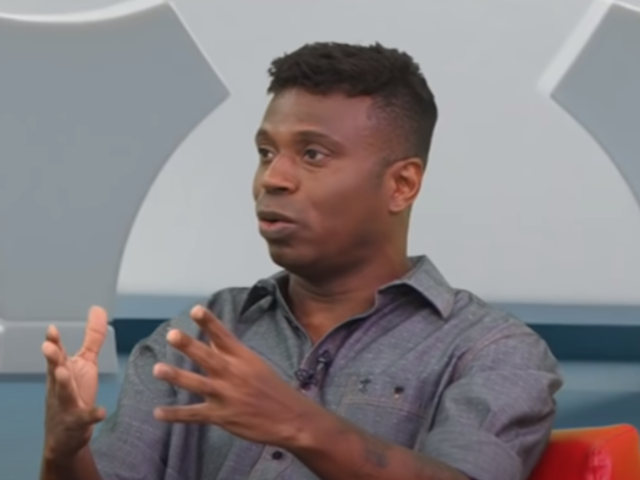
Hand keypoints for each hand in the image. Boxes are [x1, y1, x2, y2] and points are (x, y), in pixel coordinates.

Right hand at [41, 307, 108, 459]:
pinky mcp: (79, 422)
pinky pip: (86, 418)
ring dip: (63, 382)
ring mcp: (68, 405)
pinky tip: (101, 412)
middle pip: (55, 370)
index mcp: (62, 370)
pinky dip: (93, 415)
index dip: (54, 342)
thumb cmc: (75, 392)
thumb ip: (92, 338)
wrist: (66, 435)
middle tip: (48, 347)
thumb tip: (98, 309)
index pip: (56, 354)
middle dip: (52, 359)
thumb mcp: (85, 363)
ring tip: (64, 371)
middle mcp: (61, 386)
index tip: (52, 329)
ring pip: (64, 393)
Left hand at [153, 306, 318, 446]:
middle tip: (172, 335)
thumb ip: (230, 353)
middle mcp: (233, 374)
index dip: (209, 322)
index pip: (223, 336)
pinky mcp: (222, 416)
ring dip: (176, 376)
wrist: (290, 418)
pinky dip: (175, 415)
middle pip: (208, 357)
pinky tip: (158, 413)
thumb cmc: (272, 388)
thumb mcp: (255, 364)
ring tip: (157, 369)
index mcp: (243, 358)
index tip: (196, 309)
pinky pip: (194, 415)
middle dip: (189, 346)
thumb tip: (208, 341)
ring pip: (197, 384)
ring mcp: (226, 395)